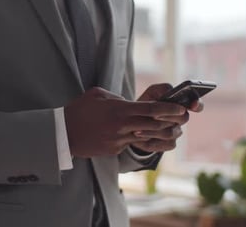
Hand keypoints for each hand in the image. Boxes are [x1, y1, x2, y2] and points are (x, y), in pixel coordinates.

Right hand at [64, 87, 187, 157]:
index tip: (181, 109)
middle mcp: (122, 126)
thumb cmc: (79, 110)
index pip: (151, 110)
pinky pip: (130, 143)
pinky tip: (135, 133)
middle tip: (181, 119)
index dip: (169, 109)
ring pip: (145, 137)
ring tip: (166, 129)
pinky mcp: (114, 150)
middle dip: (170, 123)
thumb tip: (129, 103)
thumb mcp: (98, 94)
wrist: (63, 134)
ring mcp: (119, 140)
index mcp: (119, 110)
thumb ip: (117, 98)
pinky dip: (136, 138)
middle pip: (154, 126)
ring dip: (157, 133)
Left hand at [131, 84, 203, 153]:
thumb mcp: (151, 93)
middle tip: (154, 115)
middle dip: (168, 116)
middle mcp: (181, 119)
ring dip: (155, 130)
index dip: (198, 104)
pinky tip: (140, 137)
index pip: (196, 104)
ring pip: (172, 133)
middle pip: (183, 118)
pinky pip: (167, 144)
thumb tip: (169, 91)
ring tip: (140, 128)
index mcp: (180, 104)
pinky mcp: (170, 144)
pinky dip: (152, 141)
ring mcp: (177, 132)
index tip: (193, 104)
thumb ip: (162, 89)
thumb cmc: (145, 104)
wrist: (134, 122)